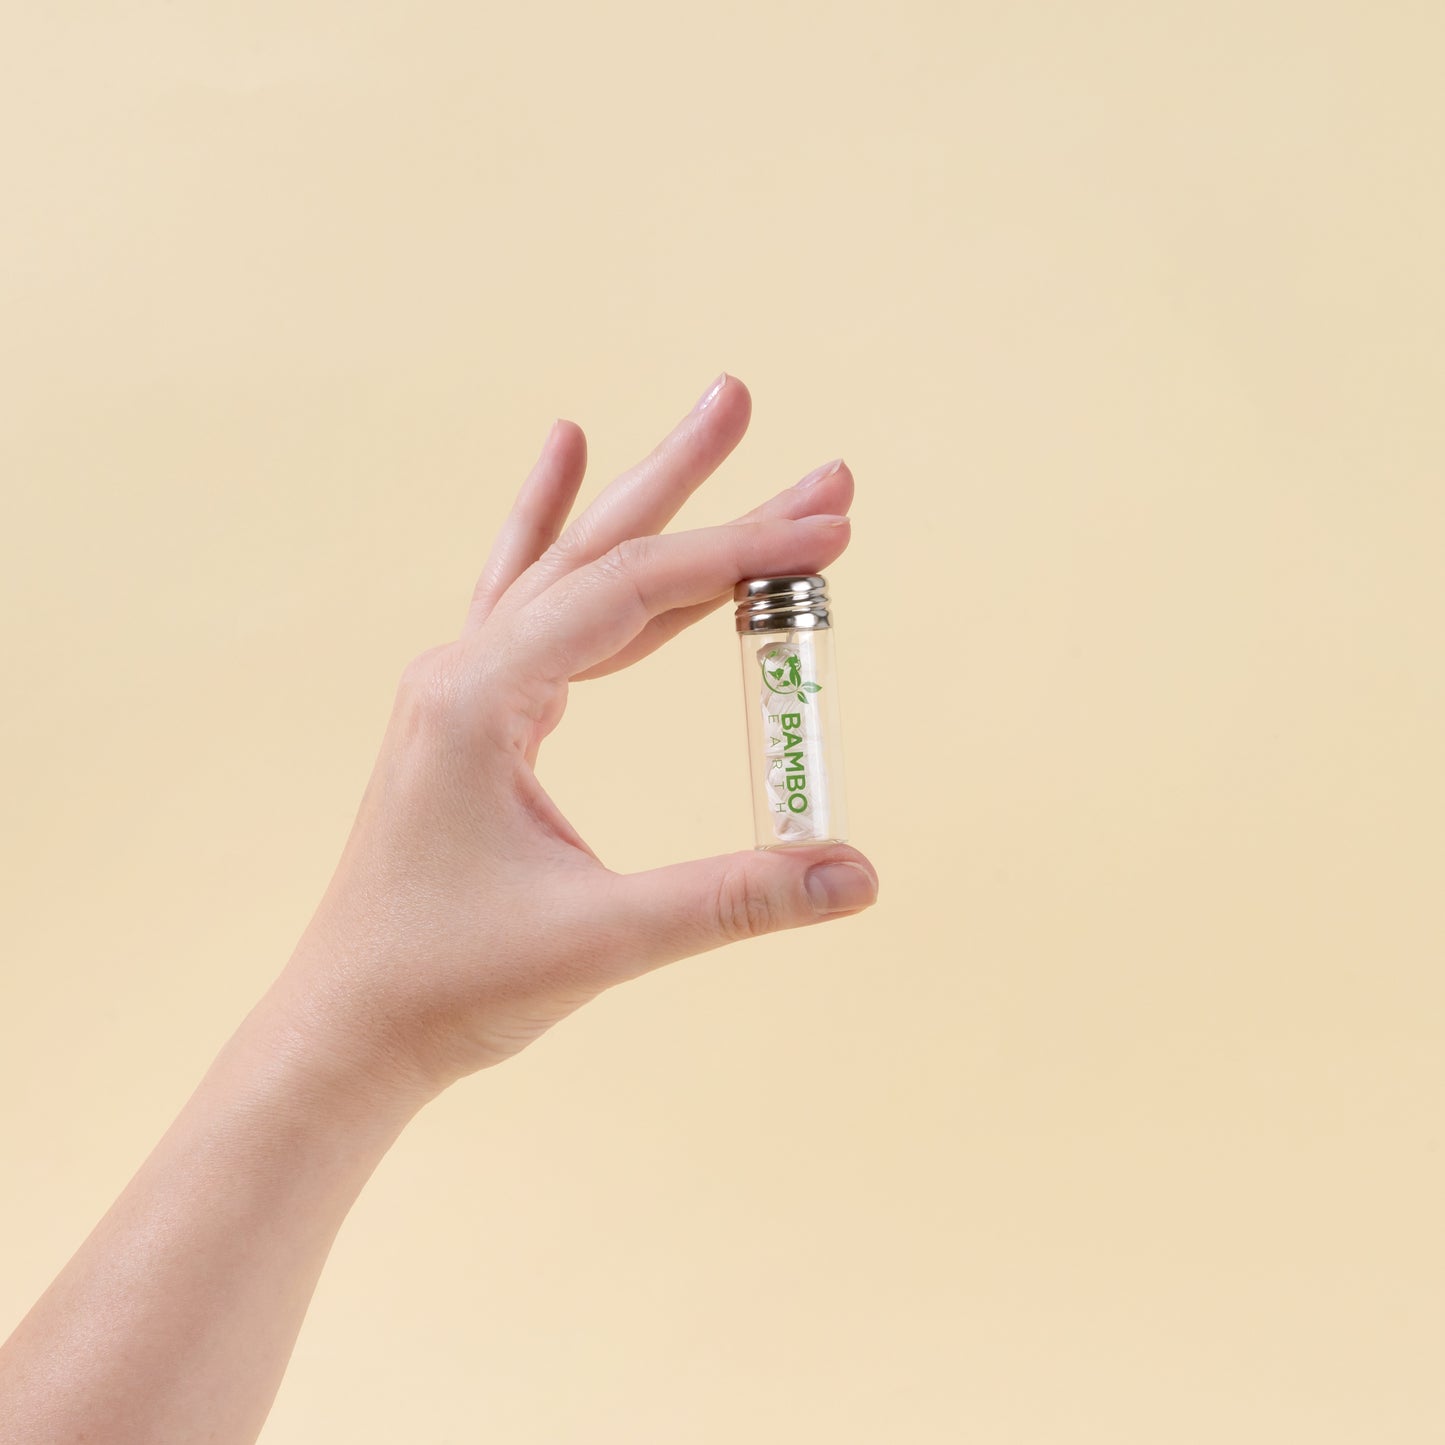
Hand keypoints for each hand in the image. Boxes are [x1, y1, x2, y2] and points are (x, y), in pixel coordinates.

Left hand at [264, 373, 878, 1105]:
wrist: (351, 1028)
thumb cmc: (449, 984)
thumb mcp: (601, 940)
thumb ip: (733, 899)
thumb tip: (858, 876)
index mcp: (478, 699)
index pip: (630, 596)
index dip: (738, 558)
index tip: (831, 536)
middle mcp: (464, 671)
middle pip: (596, 550)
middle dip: (685, 482)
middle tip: (746, 400)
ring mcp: (463, 687)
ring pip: (571, 569)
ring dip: (647, 507)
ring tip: (712, 429)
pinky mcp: (476, 715)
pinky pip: (534, 603)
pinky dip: (568, 538)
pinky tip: (569, 464)